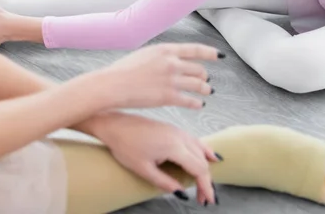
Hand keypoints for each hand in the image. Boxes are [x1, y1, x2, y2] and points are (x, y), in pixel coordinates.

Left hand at [93, 113, 219, 205]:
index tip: (209, 200)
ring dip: (205, 167)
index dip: (206, 186)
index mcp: (173, 146)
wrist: (114, 125)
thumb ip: (164, 182)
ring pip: (200, 149)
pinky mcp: (172, 128)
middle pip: (202, 160)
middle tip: (203, 197)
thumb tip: (181, 193)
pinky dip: (203, 151)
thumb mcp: (143, 169)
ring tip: (203, 184)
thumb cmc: (124, 145)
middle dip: (205, 180)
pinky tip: (209, 157)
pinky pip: (194, 140)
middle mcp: (179, 136)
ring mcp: (177, 130)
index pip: (199, 169)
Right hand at [100, 43, 219, 109]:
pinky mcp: (169, 97)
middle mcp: (172, 63)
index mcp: (165, 50)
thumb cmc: (121, 71)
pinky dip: (197, 103)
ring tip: (207, 92)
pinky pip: (191, 101)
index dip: (210, 53)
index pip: (195, 49)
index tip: (218, 56)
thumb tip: (169, 60)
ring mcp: (172, 80)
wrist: (112, 85)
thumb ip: (159, 57)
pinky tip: (199, 105)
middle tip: (205, 80)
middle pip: (198, 69)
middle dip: (204, 75)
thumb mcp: (143, 55)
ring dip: (205, 89)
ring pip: (198, 85)